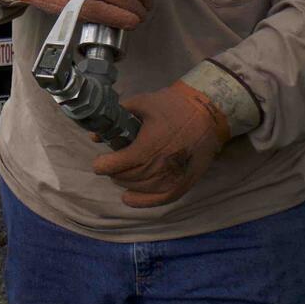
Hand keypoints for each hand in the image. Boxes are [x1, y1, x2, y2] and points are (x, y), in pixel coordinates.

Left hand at [92, 81, 229, 207]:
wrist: (208, 112)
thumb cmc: (174, 105)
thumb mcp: (143, 102)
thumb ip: (118, 116)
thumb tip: (96, 135)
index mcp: (149, 146)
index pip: (118, 165)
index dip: (104, 166)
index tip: (99, 163)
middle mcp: (161, 165)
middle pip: (128, 177)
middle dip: (115, 172)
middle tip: (111, 164)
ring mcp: (174, 177)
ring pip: (141, 188)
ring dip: (127, 183)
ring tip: (122, 174)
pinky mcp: (185, 183)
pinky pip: (161, 199)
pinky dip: (142, 201)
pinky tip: (129, 197)